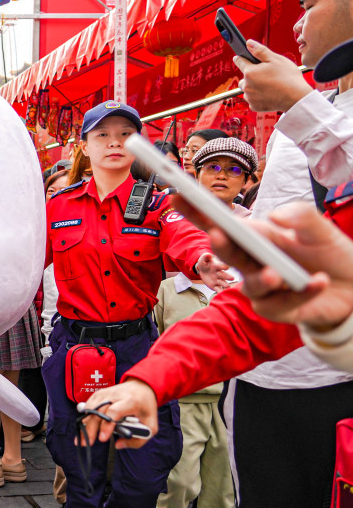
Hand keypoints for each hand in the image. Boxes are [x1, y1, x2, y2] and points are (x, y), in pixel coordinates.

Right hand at [78, 379, 158, 449]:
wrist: (141, 387)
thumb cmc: (146, 407)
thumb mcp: (151, 425)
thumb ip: (138, 439)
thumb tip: (119, 445)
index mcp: (131, 401)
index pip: (114, 412)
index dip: (107, 425)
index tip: (102, 438)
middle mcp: (116, 395)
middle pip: (99, 411)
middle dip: (91, 428)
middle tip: (86, 443)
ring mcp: (106, 393)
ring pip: (91, 408)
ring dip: (85, 424)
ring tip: (81, 438)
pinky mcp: (99, 394)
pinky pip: (89, 406)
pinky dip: (85, 417)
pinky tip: (84, 427)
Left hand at [194, 252, 233, 290]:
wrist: (203, 269)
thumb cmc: (205, 262)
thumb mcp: (203, 259)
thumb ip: (206, 257)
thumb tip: (208, 254)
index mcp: (216, 266)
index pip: (220, 266)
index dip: (223, 266)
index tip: (226, 267)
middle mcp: (219, 273)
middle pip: (223, 275)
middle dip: (227, 276)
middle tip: (232, 278)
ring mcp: (217, 280)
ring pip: (222, 282)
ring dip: (225, 284)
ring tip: (228, 287)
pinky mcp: (214, 285)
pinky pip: (217, 288)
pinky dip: (219, 291)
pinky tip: (221, 293)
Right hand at [204, 202, 352, 330]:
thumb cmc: (329, 254)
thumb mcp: (321, 228)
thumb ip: (301, 215)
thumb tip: (276, 217)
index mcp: (257, 237)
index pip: (221, 223)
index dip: (198, 211)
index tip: (178, 197)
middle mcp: (253, 262)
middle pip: (228, 253)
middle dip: (221, 244)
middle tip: (218, 234)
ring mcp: (263, 288)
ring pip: (251, 285)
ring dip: (261, 279)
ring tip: (277, 274)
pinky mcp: (279, 310)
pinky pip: (284, 304)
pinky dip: (303, 292)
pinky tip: (319, 281)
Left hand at [233, 40, 311, 112]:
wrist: (296, 98)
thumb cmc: (288, 77)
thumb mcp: (276, 59)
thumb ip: (260, 51)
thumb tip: (248, 43)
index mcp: (250, 72)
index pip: (240, 61)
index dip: (241, 58)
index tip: (238, 57)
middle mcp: (246, 85)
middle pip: (244, 77)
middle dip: (252, 74)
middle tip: (266, 74)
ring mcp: (249, 97)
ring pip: (248, 88)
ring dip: (254, 86)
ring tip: (269, 85)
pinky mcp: (254, 106)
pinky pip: (253, 99)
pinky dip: (259, 96)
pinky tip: (270, 93)